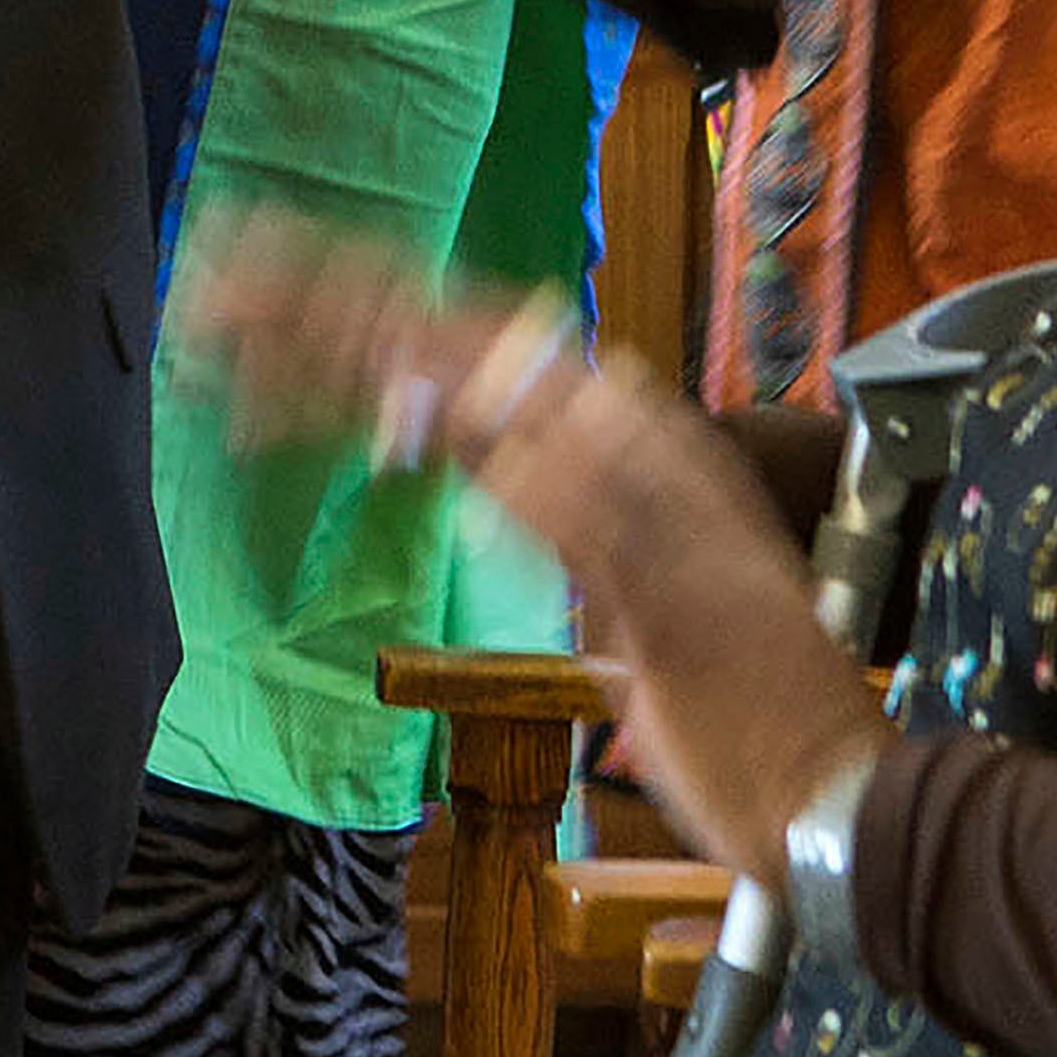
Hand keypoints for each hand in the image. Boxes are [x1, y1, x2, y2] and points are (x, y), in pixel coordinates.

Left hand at [174, 212, 887, 880]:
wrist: (839, 790)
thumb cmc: (740, 715)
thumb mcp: (632, 594)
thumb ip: (566, 525)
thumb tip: (497, 481)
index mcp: (629, 437)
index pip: (475, 343)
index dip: (368, 300)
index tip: (271, 282)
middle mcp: (634, 437)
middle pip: (452, 332)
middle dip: (326, 293)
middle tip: (217, 266)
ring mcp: (641, 489)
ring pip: (464, 379)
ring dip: (338, 345)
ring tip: (226, 324)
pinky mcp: (642, 560)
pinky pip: (525, 477)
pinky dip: (435, 434)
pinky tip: (354, 421)